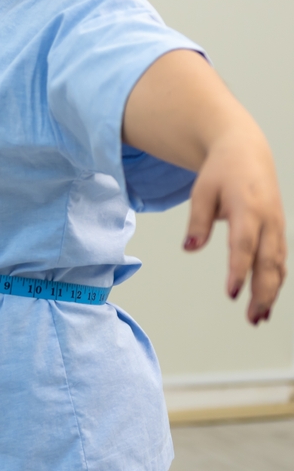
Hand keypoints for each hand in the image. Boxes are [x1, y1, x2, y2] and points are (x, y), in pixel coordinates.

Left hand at [184, 130, 285, 324]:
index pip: (244, 244)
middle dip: (262, 291)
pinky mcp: (278, 231)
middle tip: (252, 318)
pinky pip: (280, 260)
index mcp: (247, 208)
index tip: (232, 293)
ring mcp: (276, 226)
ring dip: (271, 292)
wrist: (245, 152)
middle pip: (268, 261)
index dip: (239, 270)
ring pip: (278, 264)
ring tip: (259, 317)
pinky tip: (267, 301)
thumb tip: (190, 249)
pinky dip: (276, 281)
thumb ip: (198, 221)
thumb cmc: (221, 172)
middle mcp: (268, 219)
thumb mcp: (201, 191)